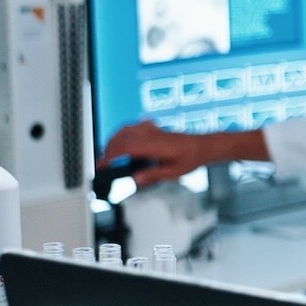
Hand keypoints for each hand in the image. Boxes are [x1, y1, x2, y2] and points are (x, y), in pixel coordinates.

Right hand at [98, 121, 215, 186]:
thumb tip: (135, 179)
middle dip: (108, 149)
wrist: (204, 146)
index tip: (101, 165)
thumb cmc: (191, 158)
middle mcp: (151, 135)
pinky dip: (126, 131)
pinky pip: (136, 126)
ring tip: (109, 151)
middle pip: (121, 138)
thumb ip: (152, 175)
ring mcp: (153, 131)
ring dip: (115, 139)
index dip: (109, 157)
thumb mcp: (172, 173)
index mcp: (153, 146)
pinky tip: (125, 138)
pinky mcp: (156, 129)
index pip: (124, 149)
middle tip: (102, 162)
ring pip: (126, 129)